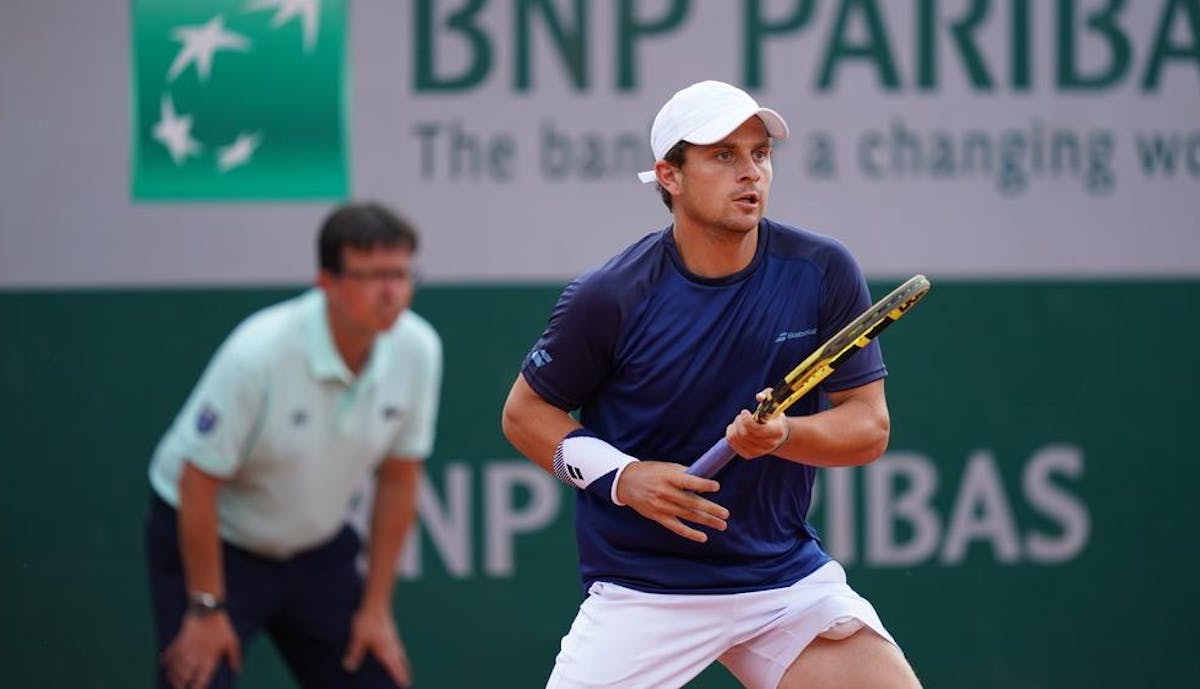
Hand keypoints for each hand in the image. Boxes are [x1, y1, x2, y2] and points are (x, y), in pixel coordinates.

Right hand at [161, 612, 241, 688]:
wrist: (207, 609)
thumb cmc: (221, 627)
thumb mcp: (232, 641)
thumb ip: (234, 658)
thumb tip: (238, 671)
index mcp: (209, 658)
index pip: (202, 678)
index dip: (197, 687)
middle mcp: (196, 655)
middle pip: (185, 675)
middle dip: (181, 684)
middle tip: (181, 688)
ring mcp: (186, 648)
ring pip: (175, 667)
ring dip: (173, 675)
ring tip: (174, 681)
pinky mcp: (179, 640)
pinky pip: (170, 653)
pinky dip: (166, 660)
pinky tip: (165, 666)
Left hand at [343, 605, 410, 686]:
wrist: (376, 603)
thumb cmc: (368, 620)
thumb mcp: (358, 638)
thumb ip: (354, 652)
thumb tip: (349, 667)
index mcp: (386, 650)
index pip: (395, 668)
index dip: (400, 677)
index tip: (405, 685)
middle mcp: (392, 646)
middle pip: (402, 663)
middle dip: (404, 673)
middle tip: (407, 682)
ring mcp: (394, 639)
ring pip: (401, 655)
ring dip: (403, 664)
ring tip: (405, 671)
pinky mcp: (392, 633)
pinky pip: (398, 648)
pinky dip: (400, 655)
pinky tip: (396, 653)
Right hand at [614, 461, 728, 541]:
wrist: (625, 482)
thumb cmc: (650, 472)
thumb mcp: (666, 467)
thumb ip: (684, 474)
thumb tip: (704, 483)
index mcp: (667, 477)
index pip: (688, 481)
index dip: (702, 484)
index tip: (716, 487)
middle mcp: (665, 493)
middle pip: (691, 502)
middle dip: (710, 509)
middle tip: (725, 514)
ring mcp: (661, 507)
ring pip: (688, 516)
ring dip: (706, 521)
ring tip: (721, 524)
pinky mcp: (658, 517)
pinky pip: (676, 527)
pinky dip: (690, 533)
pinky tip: (703, 537)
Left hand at [726, 388, 789, 458]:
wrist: (777, 434)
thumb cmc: (773, 415)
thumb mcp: (774, 403)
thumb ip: (767, 396)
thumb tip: (759, 396)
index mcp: (777, 431)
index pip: (758, 429)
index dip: (747, 420)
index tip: (744, 412)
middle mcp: (769, 444)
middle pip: (745, 434)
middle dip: (739, 421)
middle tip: (742, 415)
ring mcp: (759, 452)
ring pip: (736, 438)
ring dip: (734, 426)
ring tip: (739, 421)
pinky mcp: (749, 455)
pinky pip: (732, 443)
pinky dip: (730, 433)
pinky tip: (736, 428)